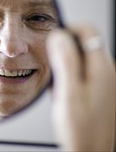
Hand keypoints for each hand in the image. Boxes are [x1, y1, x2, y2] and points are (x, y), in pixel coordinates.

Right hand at [47, 26, 114, 150]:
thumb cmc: (80, 129)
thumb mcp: (68, 94)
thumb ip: (65, 62)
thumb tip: (59, 36)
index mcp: (101, 68)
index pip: (88, 30)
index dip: (68, 30)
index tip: (53, 41)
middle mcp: (107, 71)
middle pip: (85, 42)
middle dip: (65, 48)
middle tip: (52, 66)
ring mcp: (105, 81)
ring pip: (83, 58)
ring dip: (66, 63)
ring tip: (57, 83)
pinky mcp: (100, 90)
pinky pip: (83, 72)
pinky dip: (70, 76)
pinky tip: (63, 92)